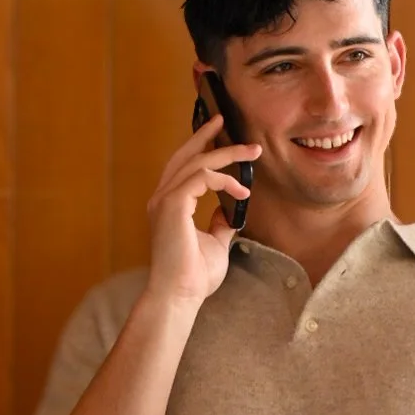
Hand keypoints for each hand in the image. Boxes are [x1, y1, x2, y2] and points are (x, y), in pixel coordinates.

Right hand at [144, 115, 261, 305]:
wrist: (180, 295)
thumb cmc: (194, 276)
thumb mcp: (215, 242)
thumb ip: (219, 223)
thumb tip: (229, 211)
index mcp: (169, 205)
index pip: (182, 166)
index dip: (199, 145)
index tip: (218, 131)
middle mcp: (162, 198)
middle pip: (184, 155)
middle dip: (206, 136)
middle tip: (225, 119)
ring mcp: (164, 201)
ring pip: (196, 163)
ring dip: (226, 155)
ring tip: (252, 153)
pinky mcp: (172, 205)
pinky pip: (200, 178)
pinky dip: (223, 180)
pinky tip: (241, 190)